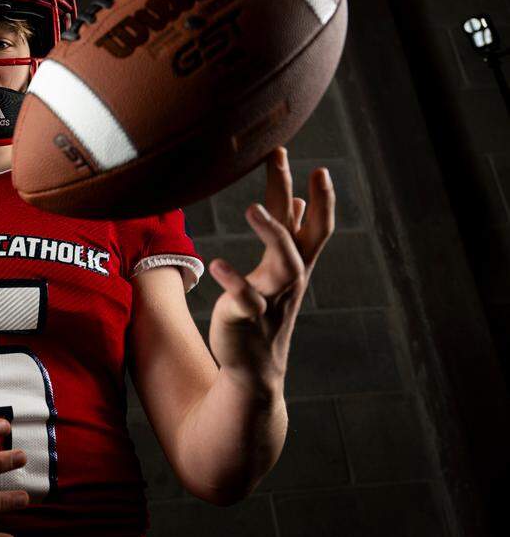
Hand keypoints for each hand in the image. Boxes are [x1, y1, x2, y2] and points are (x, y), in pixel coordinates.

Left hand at [207, 145, 335, 397]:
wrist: (253, 370)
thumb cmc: (263, 314)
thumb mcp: (277, 273)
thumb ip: (287, 237)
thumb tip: (296, 200)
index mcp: (296, 266)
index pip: (315, 226)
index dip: (320, 198)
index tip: (318, 166)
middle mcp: (290, 280)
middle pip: (308, 237)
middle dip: (310, 202)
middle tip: (306, 166)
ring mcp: (272, 299)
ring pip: (285, 264)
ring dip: (274, 234)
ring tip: (253, 208)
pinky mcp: (248, 319)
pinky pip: (246, 298)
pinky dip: (235, 281)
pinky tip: (217, 265)